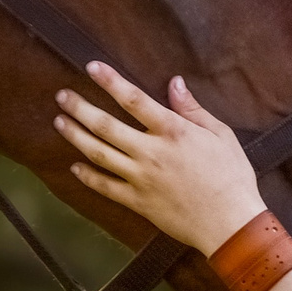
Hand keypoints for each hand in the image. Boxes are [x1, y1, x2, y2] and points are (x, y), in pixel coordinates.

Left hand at [53, 64, 264, 251]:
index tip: (92, 67)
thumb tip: (175, 83)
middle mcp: (151, 152)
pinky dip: (88, 176)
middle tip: (62, 96)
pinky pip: (105, 187)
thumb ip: (192, 109)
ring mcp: (141, 178)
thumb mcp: (221, 135)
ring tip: (60, 122)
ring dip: (76, 136)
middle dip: (80, 108)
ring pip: (99, 154)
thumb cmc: (231, 176)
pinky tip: (75, 166)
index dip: (111, 81)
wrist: (230, 223)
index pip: (134, 100)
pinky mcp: (138, 201)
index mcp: (173, 132)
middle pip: (106, 126)